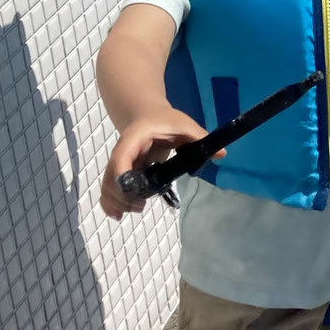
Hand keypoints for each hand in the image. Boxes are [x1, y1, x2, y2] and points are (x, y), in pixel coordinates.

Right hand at [100, 107, 214, 217]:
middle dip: (122, 194)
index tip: (132, 191)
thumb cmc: (167, 120)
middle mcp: (122, 151)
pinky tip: (118, 215)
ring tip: (136, 210)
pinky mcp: (121, 172)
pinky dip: (111, 202)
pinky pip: (110, 187)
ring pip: (108, 184)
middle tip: (141, 206)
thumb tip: (221, 154)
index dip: (122, 173)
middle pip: (111, 175)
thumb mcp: (185, 125)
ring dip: (117, 201)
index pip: (121, 156)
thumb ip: (199, 138)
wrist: (148, 115)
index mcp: (134, 137)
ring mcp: (119, 163)